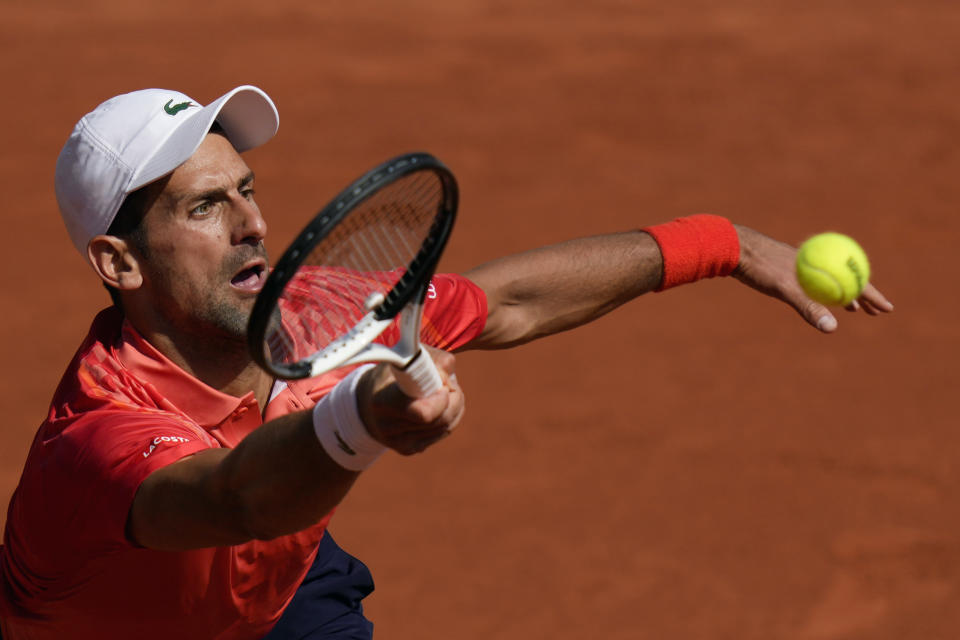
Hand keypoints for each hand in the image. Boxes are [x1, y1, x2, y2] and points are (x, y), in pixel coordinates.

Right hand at [355, 346, 464, 454]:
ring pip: (446, 427)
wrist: (365, 402)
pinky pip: (442, 433)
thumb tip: (449, 375)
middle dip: (454, 398)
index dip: (441, 397)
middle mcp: (388, 427)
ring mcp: (398, 442)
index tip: (442, 382)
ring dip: (454, 407)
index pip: (424, 412)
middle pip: (441, 419)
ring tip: (443, 391)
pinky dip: (449, 417)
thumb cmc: (389, 376)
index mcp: (383, 401)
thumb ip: (430, 359)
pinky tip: (439, 406)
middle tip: (448, 384)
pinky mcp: (407, 449)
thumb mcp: (404, 358)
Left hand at [732, 225, 893, 331]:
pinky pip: (815, 281)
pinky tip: (822, 299)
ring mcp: (802, 263)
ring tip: (855, 309)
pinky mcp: (788, 266)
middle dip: (864, 296)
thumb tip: (832, 327)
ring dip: (845, 294)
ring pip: (831, 281)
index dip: (873, 295)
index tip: (888, 308)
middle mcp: (816, 259)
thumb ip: (808, 306)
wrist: (732, 248)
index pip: (855, 279)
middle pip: (847, 279)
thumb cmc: (759, 266)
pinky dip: (824, 292)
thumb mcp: (785, 288)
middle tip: (878, 312)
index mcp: (822, 260)